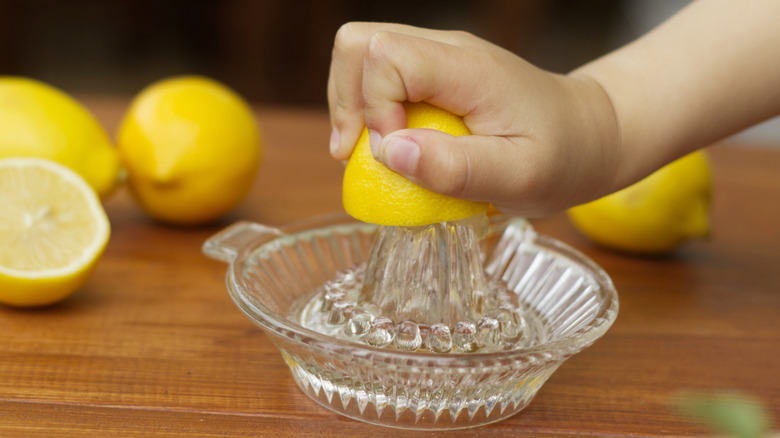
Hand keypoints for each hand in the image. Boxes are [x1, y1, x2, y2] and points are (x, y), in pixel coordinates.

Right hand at [327, 22, 619, 216]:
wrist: (589, 135)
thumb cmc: (562, 157)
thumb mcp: (521, 177)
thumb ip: (457, 168)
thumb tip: (389, 152)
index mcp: (468, 68)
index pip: (386, 54)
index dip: (373, 106)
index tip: (395, 155)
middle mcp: (447, 50)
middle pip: (359, 43)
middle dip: (346, 100)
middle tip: (358, 153)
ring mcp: (439, 58)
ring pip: (361, 55)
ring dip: (352, 107)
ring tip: (370, 154)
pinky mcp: (435, 75)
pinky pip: (380, 76)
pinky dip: (370, 112)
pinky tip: (388, 147)